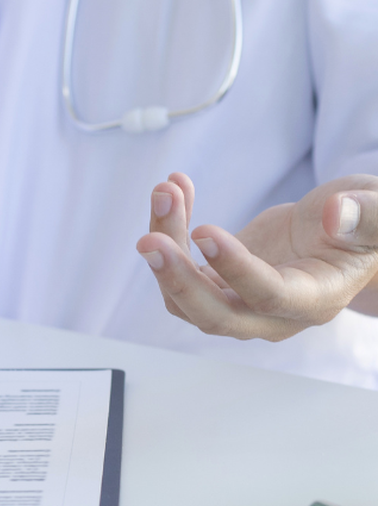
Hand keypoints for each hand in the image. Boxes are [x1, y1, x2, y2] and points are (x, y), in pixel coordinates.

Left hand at [136, 172, 377, 340]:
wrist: (341, 235)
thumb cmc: (362, 227)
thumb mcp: (376, 213)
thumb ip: (365, 216)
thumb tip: (336, 214)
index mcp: (314, 300)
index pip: (269, 296)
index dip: (235, 268)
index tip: (205, 231)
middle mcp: (271, 314)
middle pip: (214, 315)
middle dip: (178, 279)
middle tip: (150, 241)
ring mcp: (238, 303)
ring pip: (185, 293)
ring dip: (166, 243)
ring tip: (166, 191)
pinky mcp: (216, 284)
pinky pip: (181, 268)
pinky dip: (169, 229)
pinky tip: (175, 189)